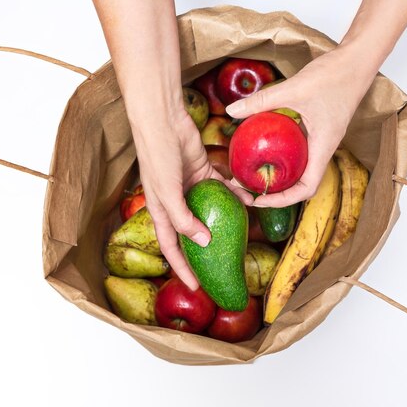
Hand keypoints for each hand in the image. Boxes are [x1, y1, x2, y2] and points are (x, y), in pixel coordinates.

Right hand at [131, 104, 252, 290]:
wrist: (163, 119)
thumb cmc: (157, 155)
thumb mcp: (166, 191)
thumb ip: (182, 218)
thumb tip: (203, 241)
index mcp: (161, 210)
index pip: (171, 247)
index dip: (181, 268)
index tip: (196, 287)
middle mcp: (176, 201)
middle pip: (192, 232)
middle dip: (207, 250)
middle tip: (224, 265)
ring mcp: (191, 186)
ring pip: (211, 209)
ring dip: (226, 219)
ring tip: (244, 233)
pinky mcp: (204, 170)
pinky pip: (222, 187)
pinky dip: (234, 193)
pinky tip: (249, 199)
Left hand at [225, 43, 376, 207]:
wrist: (357, 60)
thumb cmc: (335, 76)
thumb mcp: (294, 88)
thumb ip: (263, 101)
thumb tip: (231, 110)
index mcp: (323, 147)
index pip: (306, 188)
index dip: (283, 200)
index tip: (259, 200)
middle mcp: (323, 148)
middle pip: (301, 183)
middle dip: (276, 192)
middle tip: (248, 188)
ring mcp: (321, 139)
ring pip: (300, 167)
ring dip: (279, 175)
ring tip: (252, 173)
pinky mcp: (317, 128)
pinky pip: (299, 149)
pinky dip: (282, 154)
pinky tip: (263, 145)